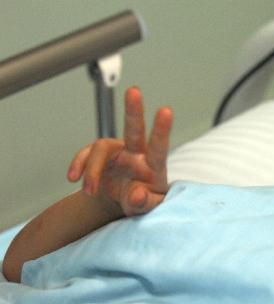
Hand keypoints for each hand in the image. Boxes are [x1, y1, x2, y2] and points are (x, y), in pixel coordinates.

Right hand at [67, 87, 172, 216]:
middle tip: (134, 91)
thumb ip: (145, 203)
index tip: (166, 110)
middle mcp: (136, 153)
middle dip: (134, 110)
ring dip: (92, 170)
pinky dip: (78, 165)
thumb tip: (136, 193)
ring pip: (101, 148)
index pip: (159, 146)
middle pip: (134, 128)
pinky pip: (85, 155)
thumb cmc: (143, 201)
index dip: (161, 129)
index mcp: (153, 165)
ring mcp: (117, 152)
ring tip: (89, 191)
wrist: (124, 201)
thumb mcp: (147, 207)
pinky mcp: (100, 156)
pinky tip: (73, 177)